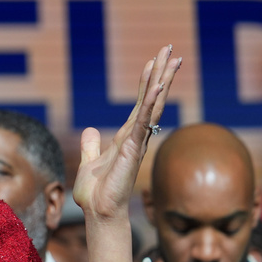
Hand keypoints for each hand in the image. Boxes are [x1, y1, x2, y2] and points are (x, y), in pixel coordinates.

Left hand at [73, 44, 180, 220]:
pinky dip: (150, 104)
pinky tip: (158, 87)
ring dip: (161, 81)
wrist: (98, 212)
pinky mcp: (131, 150)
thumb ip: (91, 146)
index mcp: (126, 137)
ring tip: (171, 59)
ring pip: (151, 106)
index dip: (147, 82)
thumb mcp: (89, 162)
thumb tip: (90, 130)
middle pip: (151, 99)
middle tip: (171, 49)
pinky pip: (142, 122)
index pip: (140, 103)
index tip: (154, 60)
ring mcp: (136, 142)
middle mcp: (136, 136)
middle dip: (161, 73)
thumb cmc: (97, 193)